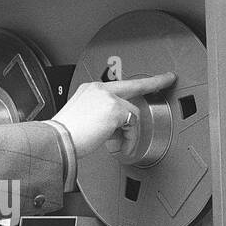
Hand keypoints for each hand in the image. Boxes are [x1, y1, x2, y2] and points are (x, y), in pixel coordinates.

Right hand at [50, 72, 176, 156]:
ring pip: (132, 113)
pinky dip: (129, 139)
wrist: (57, 140)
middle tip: (168, 79)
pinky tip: (121, 146)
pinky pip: (132, 126)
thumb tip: (116, 129)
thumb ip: (101, 116)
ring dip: (130, 132)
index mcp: (89, 90)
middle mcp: (99, 89)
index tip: (145, 81)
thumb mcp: (83, 119)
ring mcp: (108, 97)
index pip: (116, 85)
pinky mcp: (115, 109)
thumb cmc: (65, 136)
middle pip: (134, 85)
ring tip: (119, 144)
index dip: (133, 83)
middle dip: (154, 82)